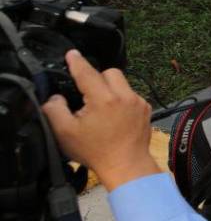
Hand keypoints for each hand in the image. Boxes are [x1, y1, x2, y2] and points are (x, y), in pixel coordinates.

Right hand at [41, 51, 155, 191]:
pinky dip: (121, 99)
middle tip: (87, 95)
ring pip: (122, 83)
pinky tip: (113, 115)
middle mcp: (124, 96)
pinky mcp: (145, 109)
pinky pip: (131, 95)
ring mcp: (138, 102)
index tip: (71, 54)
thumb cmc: (96, 152)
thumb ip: (54, 109)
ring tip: (100, 108)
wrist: (126, 166)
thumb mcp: (65, 133)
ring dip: (110, 89)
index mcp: (104, 99)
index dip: (76, 62)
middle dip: (96, 79)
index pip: (87, 72)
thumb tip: (55, 97)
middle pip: (109, 72)